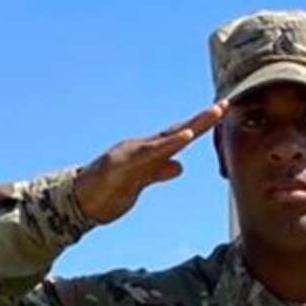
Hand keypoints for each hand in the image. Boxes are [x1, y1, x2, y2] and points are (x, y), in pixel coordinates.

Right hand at [72, 102, 226, 224]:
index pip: (178, 136)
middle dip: (201, 120)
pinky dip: (167, 146)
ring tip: (212, 114)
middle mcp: (142, 148)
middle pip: (176, 131)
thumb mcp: (141, 182)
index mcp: (148, 152)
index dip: (200, 126)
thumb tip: (179, 166)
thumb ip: (160, 172)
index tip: (221, 111)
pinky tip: (183, 138)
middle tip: (224, 105)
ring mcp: (132, 155)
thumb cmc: (110, 191)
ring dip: (190, 128)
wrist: (81, 200)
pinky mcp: (123, 166)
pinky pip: (148, 155)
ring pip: (166, 139)